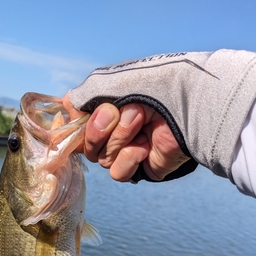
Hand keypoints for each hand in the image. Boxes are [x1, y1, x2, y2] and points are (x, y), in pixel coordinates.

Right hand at [63, 93, 189, 181]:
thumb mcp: (111, 83)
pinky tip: (144, 147)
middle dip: (98, 128)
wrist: (188, 104)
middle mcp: (115, 131)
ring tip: (141, 121)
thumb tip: (67, 107)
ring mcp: (127, 150)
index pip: (77, 124)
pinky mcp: (140, 168)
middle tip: (119, 112)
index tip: (75, 117)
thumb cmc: (153, 86)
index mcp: (107, 110)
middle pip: (85, 144)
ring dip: (119, 138)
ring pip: (101, 158)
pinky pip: (117, 173)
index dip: (72, 125)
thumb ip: (82, 96)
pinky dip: (128, 159)